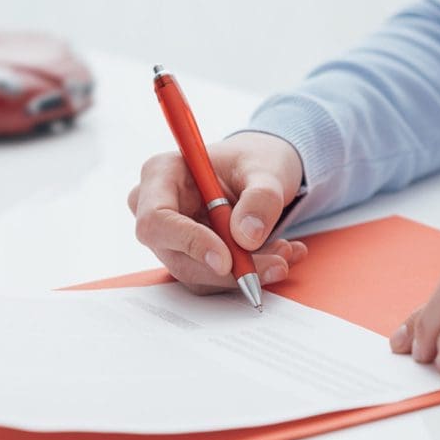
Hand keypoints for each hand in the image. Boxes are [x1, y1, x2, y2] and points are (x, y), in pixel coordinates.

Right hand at [128, 132, 306, 294]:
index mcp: (160, 174)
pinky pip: (212, 277)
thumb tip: (247, 237)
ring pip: (197, 273)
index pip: (157, 219)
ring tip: (284, 252)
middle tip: (276, 264)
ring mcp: (168, 236)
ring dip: (244, 271)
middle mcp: (154, 208)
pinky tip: (276, 255)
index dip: (188, 242)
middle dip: (229, 268)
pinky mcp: (186, 257)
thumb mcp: (267, 169)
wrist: (257, 173)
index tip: (226, 260)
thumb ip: (260, 198)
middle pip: (177, 256)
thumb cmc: (253, 161)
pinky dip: (246, 273)